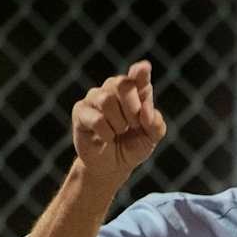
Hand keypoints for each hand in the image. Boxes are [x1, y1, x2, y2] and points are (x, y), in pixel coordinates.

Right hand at [72, 60, 166, 187]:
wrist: (112, 167)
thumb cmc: (132, 146)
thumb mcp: (151, 138)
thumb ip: (155, 124)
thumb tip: (146, 112)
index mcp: (134, 90)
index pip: (138, 75)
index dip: (140, 72)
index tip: (144, 69)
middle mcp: (113, 89)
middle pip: (122, 84)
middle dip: (132, 108)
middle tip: (134, 125)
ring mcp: (95, 98)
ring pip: (107, 100)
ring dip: (118, 122)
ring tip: (119, 132)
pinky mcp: (80, 111)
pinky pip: (96, 118)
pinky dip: (107, 133)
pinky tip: (107, 138)